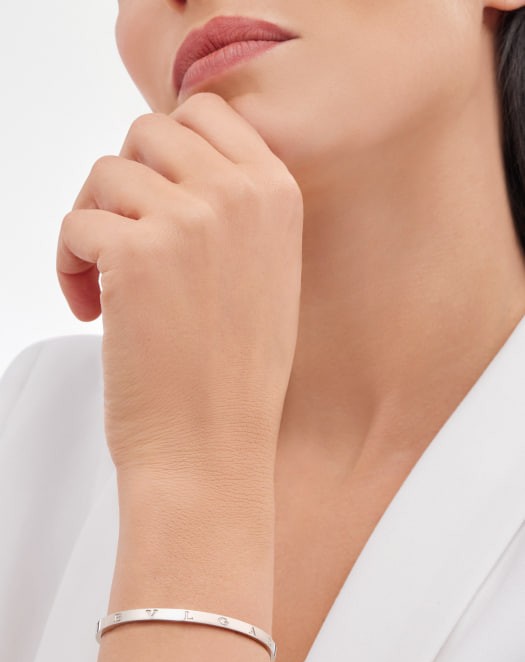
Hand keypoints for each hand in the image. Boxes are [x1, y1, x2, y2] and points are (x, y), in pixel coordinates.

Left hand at [56, 92, 302, 491]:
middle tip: (122, 234)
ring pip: (105, 174)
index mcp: (277, 195)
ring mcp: (187, 221)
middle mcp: (237, 195)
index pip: (209, 111)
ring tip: (105, 282)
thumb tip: (169, 170)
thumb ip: (232, 210)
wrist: (213, 448)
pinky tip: (94, 308)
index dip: (167, 146)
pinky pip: (76, 225)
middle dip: (125, 179)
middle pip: (148, 130)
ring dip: (93, 224)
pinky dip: (69, 264)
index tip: (152, 191)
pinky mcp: (135, 254)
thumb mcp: (266, 274)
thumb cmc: (234, 375)